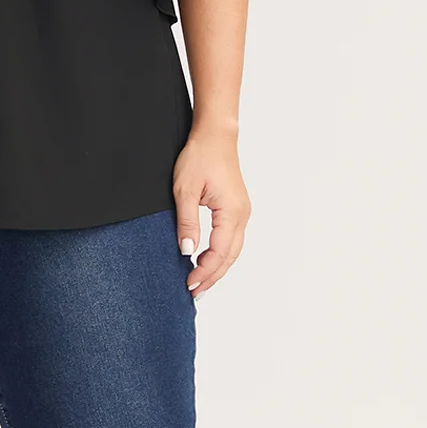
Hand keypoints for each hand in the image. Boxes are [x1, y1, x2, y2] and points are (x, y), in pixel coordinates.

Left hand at [172, 125, 249, 295]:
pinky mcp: (237, 208)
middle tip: (193, 291)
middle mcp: (242, 215)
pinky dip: (221, 254)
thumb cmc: (200, 157)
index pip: (219, 252)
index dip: (204, 271)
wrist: (215, 135)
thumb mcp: (185, 191)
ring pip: (233, 249)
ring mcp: (242, 211)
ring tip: (199, 281)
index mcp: (231, 212)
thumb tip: (187, 252)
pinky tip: (207, 260)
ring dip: (217, 267)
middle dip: (212, 276)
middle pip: (230, 256)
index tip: (188, 284)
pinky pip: (232, 238)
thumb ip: (186, 223)